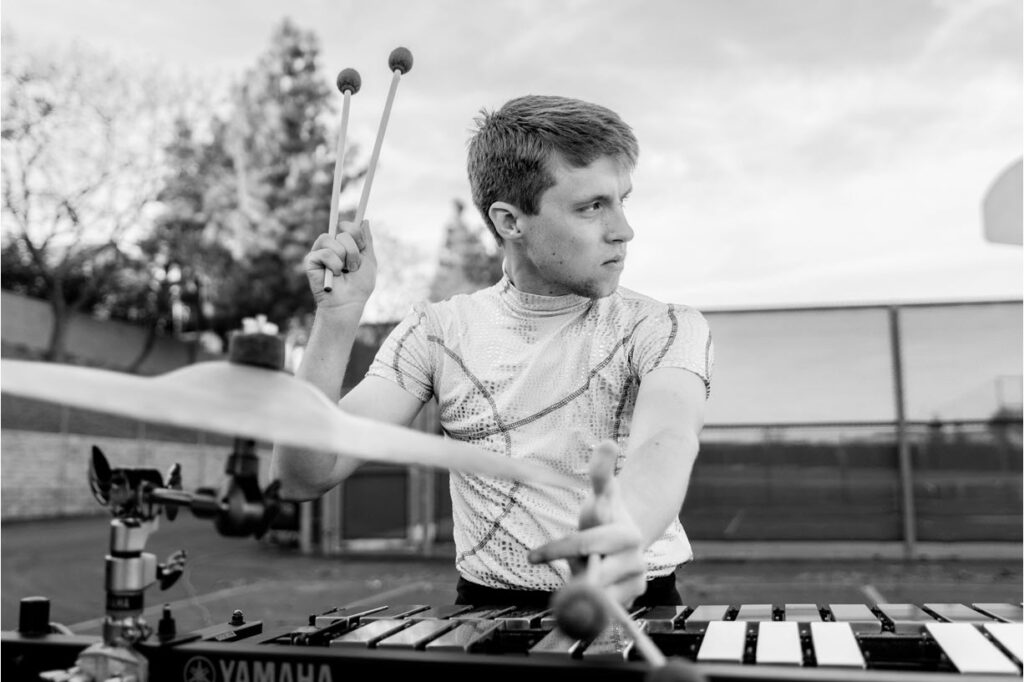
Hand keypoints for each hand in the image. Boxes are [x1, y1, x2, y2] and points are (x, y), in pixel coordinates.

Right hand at [303, 219, 376, 309]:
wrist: (348, 303)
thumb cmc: (359, 286)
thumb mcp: (369, 261)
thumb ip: (367, 240)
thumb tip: (365, 220)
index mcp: (344, 244)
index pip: (349, 226)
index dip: (357, 234)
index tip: (361, 247)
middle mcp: (331, 245)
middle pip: (344, 232)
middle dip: (353, 252)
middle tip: (352, 267)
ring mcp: (319, 251)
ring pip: (332, 240)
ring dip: (343, 259)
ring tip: (342, 272)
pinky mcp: (310, 260)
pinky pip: (325, 253)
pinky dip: (333, 265)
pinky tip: (332, 275)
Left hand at [529, 440, 646, 605]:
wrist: (627, 540)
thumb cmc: (606, 514)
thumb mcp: (602, 492)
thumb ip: (601, 470)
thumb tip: (606, 441)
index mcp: (626, 533)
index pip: (586, 544)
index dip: (557, 549)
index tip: (530, 556)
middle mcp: (635, 560)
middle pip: (592, 577)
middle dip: (570, 576)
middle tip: (552, 578)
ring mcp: (636, 583)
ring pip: (598, 599)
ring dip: (576, 594)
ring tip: (568, 585)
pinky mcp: (631, 601)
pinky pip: (604, 614)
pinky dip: (586, 613)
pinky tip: (575, 608)